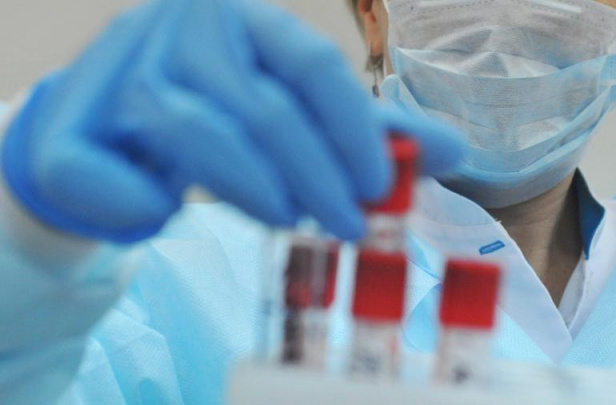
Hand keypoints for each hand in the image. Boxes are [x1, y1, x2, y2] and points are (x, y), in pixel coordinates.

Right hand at [1, 0, 462, 242]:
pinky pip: (106, 173)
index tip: (381, 185)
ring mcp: (118, 69)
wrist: (113, 133)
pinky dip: (142, 205)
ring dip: (251, 188)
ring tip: (288, 221)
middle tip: (349, 223)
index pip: (311, 64)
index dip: (353, 130)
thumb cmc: (219, 117)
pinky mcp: (64, 125)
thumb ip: (365, 132)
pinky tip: (168, 216)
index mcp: (243, 17)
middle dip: (314, 173)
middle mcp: (180, 28)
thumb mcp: (295, 115)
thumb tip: (449, 152)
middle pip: (260, 103)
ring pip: (192, 130)